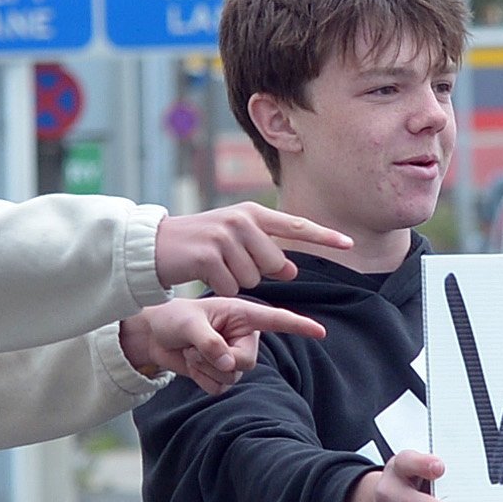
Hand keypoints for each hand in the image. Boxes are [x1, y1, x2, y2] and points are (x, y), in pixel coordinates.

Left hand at [117, 297, 324, 394]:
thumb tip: (228, 364)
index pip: (276, 320)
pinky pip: (220, 388)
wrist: (153, 337)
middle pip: (247, 361)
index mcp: (242, 315)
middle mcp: (243, 337)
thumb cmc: (173, 319)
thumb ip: (210, 342)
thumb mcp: (189, 324)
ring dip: (206, 369)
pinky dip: (202, 380)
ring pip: (233, 377)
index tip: (321, 332)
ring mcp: (233, 356)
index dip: (299, 326)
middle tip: (197, 348)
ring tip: (192, 351)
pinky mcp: (221, 373)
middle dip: (220, 360)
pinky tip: (192, 365)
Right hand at [154, 203, 351, 293]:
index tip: (349, 244)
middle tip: (230, 263)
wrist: (153, 246)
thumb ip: (264, 250)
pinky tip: (204, 274)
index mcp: (251, 213)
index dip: (324, 236)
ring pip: (253, 280)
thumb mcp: (233, 240)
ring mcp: (225, 237)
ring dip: (236, 282)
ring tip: (214, 266)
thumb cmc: (198, 245)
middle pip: (276, 265)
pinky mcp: (209, 256)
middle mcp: (241, 221)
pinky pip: (232, 287)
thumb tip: (292, 271)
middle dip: (259, 274)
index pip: (296, 226)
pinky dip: (220, 288)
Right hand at [346, 449, 458, 501]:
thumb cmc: (414, 483)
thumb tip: (473, 481)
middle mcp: (388, 492)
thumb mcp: (422, 470)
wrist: (385, 501)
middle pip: (405, 500)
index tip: (440, 468)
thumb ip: (440, 475)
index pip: (406, 462)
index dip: (422, 464)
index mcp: (399, 468)